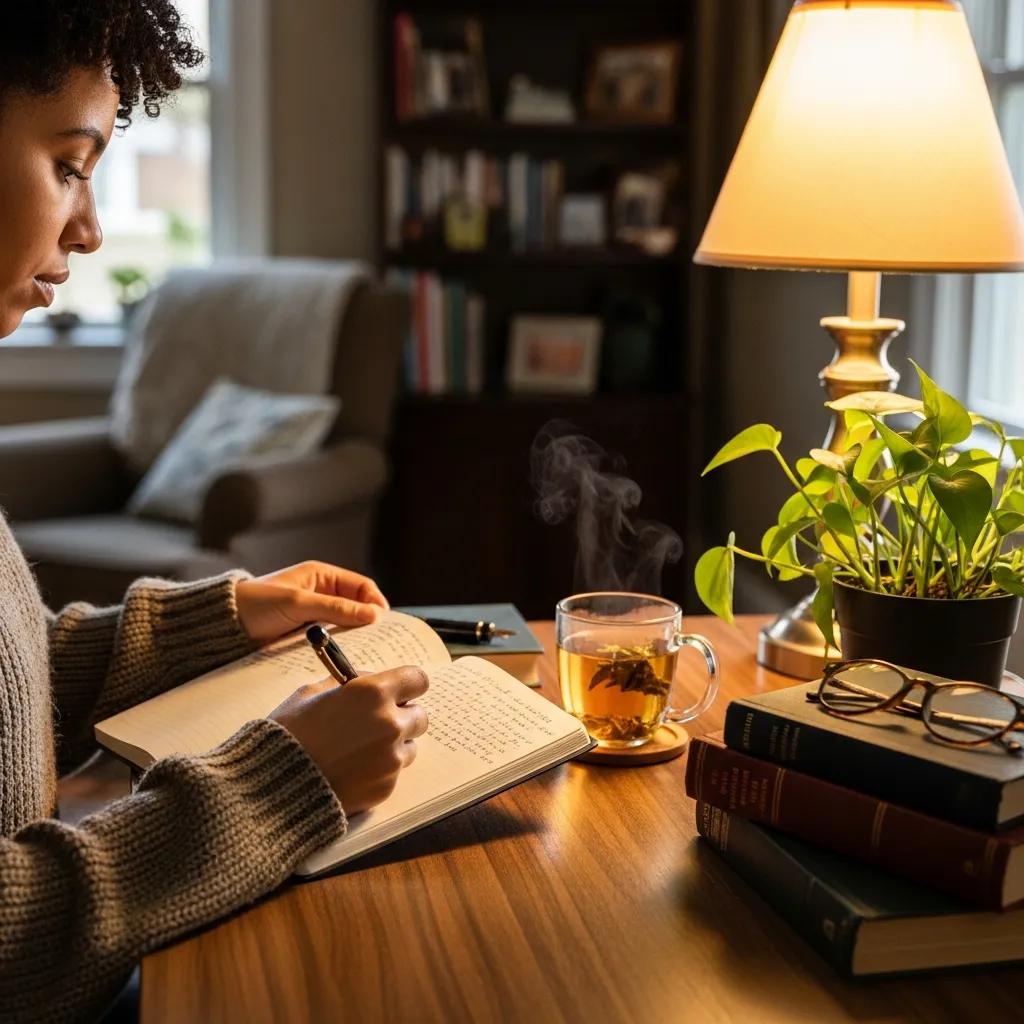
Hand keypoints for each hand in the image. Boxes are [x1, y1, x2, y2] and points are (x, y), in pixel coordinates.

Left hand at [235, 561, 388, 643]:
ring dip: (353, 636)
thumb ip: (337, 608)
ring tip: (365, 652)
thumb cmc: (257, 604)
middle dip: (367, 621)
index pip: (362, 586)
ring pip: (344, 625)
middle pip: (356, 606)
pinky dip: (339, 647)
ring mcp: (314, 615)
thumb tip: (374, 615)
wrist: (224, 626)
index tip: (384, 622)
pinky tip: (344, 657)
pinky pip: (330, 639)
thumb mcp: (300, 603)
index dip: (375, 602)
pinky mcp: (306, 634)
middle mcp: (321, 593)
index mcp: (322, 576)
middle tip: (380, 640)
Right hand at [270, 666, 428, 812]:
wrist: (271, 787)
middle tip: (376, 722)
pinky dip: (379, 770)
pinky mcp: (386, 787)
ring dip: (393, 745)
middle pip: (419, 715)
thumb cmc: (288, 734)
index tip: (399, 690)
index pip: (418, 680)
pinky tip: (351, 770)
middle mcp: (389, 724)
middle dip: (402, 717)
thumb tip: (368, 679)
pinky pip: (393, 772)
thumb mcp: (311, 693)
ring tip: (358, 750)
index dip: (408, 685)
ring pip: (409, 746)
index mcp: (373, 693)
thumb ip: (347, 683)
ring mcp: (390, 758)